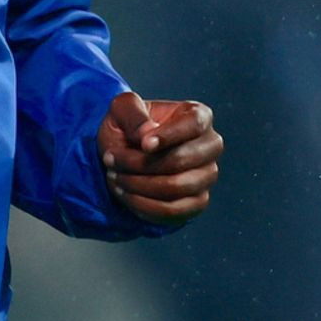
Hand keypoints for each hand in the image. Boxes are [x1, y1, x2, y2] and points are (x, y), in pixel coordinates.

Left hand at [98, 91, 221, 223]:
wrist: (124, 153)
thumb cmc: (127, 126)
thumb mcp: (121, 109)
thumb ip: (133, 114)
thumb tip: (147, 134)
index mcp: (198, 115)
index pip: (194, 125)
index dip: (169, 136)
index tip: (143, 144)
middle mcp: (210, 146)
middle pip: (182, 160)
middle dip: (140, 163)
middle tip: (110, 159)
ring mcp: (207, 176)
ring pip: (176, 187)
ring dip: (138, 185)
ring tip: (114, 176)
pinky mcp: (197, 201)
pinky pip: (174, 210)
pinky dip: (144, 205)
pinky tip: (124, 194)